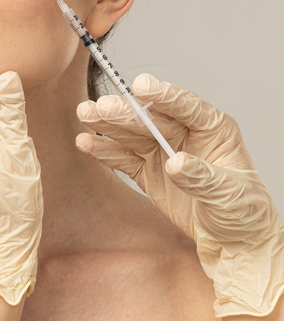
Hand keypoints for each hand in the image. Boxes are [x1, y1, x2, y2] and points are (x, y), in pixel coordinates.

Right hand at [76, 73, 283, 316]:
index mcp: (212, 129)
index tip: (140, 85)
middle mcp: (184, 134)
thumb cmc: (242, 213)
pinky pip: (123, 158)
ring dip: (107, 125)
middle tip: (101, 107)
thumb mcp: (230, 195)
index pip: (186, 106)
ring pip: (131, 134)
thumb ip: (202, 177)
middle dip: (125, 112)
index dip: (163, 95)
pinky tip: (86, 142)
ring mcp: (162, 151)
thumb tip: (176, 162)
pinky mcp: (147, 170)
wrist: (231, 242)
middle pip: (151, 118)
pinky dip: (104, 150)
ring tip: (85, 114)